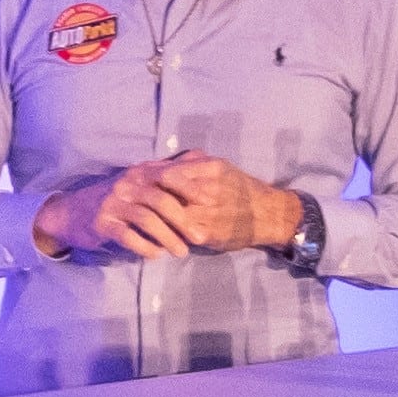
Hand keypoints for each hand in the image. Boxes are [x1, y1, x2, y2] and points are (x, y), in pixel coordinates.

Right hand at [39, 162, 194, 259]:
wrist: (72, 212)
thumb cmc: (116, 199)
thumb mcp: (139, 181)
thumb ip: (166, 175)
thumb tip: (202, 166)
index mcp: (140, 172)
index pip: (170, 174)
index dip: (191, 187)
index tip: (211, 203)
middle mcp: (127, 184)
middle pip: (161, 199)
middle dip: (183, 220)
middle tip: (201, 237)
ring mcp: (113, 203)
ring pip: (146, 219)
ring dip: (167, 237)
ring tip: (182, 253)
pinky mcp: (101, 223)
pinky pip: (126, 235)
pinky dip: (144, 246)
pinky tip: (156, 256)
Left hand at [148, 152, 298, 252]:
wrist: (267, 214)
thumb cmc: (239, 188)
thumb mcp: (218, 166)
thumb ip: (189, 163)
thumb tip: (154, 164)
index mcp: (210, 169)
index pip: (166, 173)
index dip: (146, 179)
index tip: (135, 183)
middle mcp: (208, 189)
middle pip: (163, 193)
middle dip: (144, 198)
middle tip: (130, 201)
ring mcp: (207, 213)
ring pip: (168, 214)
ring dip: (151, 216)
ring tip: (140, 216)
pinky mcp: (207, 233)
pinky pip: (177, 231)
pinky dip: (164, 230)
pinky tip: (155, 230)